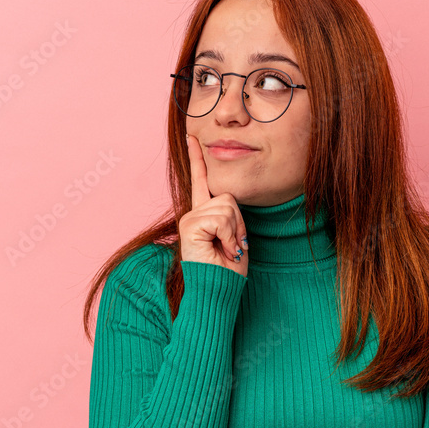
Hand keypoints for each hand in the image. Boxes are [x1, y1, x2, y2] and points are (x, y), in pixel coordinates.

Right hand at [180, 135, 248, 277]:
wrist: (218, 291)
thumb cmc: (228, 269)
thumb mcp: (234, 236)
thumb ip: (230, 215)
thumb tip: (228, 200)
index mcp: (203, 214)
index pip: (201, 180)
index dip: (197, 158)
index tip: (193, 136)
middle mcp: (193, 213)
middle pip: (228, 197)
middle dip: (239, 223)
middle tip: (232, 246)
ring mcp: (190, 218)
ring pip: (227, 207)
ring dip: (234, 231)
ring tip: (225, 249)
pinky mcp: (190, 225)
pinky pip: (221, 219)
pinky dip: (228, 236)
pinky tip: (219, 249)